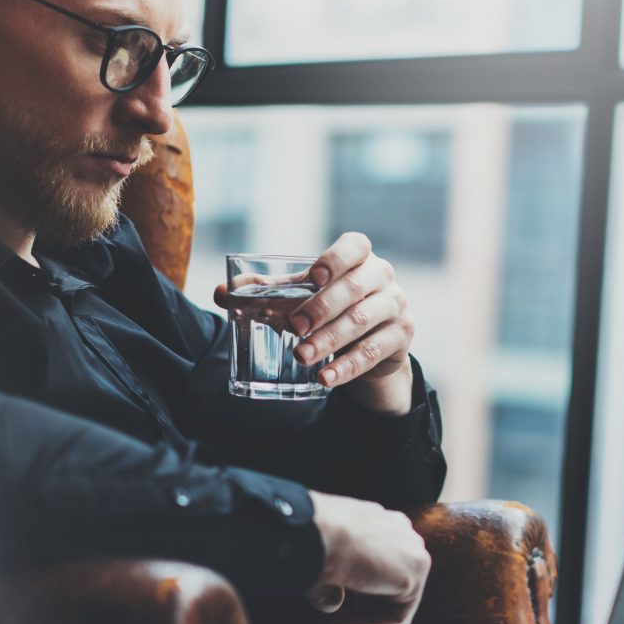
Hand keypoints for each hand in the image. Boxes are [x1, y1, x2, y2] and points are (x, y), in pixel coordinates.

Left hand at [217, 232, 414, 414]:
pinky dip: (347, 366)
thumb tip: (221, 294)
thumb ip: (268, 293)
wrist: (373, 341)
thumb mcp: (305, 296)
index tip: (312, 277)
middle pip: (354, 288)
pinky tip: (325, 377)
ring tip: (301, 356)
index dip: (334, 259)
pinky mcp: (401, 336)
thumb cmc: (333, 307)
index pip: (355, 246)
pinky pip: (374, 352)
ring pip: (363, 321)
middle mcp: (382, 276)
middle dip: (321, 308)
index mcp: (360, 256)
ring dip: (329, 340)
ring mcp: (396, 305)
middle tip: (294, 327)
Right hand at [306, 491, 430, 623]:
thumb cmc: (306, 540)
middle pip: (390, 593)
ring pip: (390, 607)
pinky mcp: (416, 569)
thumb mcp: (319, 566)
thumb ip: (334, 585)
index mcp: (377, 524)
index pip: (378, 573)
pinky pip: (394, 616)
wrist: (312, 530)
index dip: (365, 606)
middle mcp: (399, 532)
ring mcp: (412, 549)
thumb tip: (333, 605)